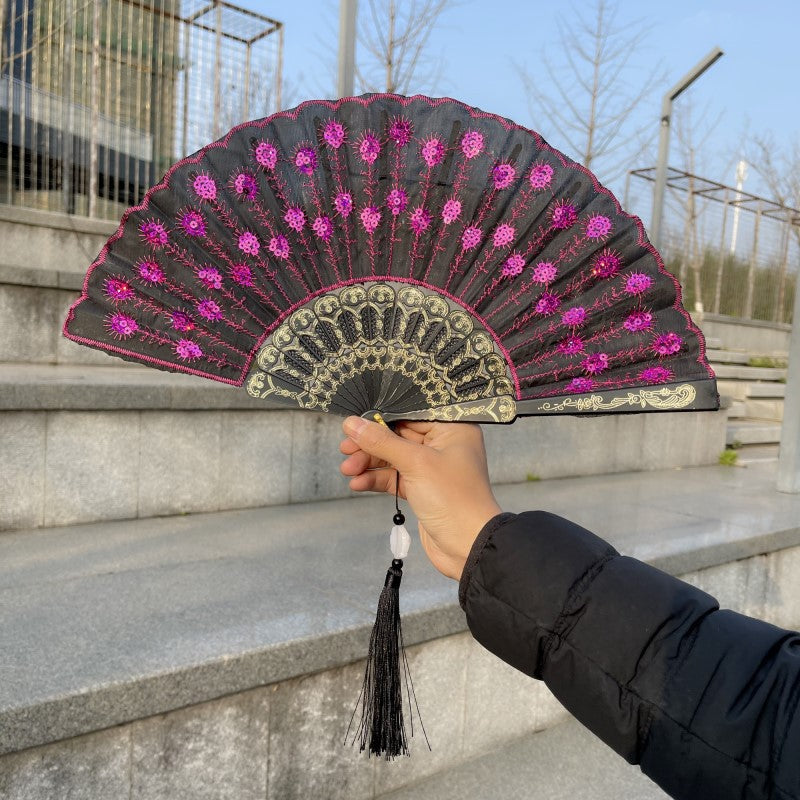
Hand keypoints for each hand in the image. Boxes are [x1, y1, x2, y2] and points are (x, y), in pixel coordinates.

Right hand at [340, 418, 501, 580]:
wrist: (467, 546)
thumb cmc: (456, 499)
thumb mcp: (415, 463)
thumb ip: (382, 442)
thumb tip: (353, 424)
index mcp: (453, 429)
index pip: (411, 414)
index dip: (382, 418)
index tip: (356, 422)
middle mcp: (444, 445)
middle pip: (398, 436)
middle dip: (370, 444)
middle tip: (346, 448)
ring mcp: (432, 468)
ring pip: (393, 458)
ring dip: (369, 463)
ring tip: (348, 469)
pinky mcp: (423, 489)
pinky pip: (394, 478)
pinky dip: (376, 480)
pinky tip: (358, 483)